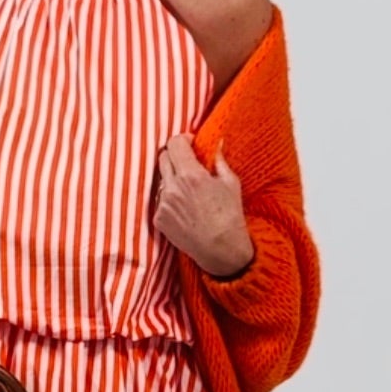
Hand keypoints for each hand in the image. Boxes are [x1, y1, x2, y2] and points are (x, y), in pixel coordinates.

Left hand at [153, 135, 254, 276]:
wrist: (221, 251)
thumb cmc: (230, 217)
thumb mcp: (231, 183)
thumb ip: (219, 160)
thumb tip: (216, 143)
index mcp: (191, 175)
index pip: (174, 144)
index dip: (182, 140)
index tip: (190, 144)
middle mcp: (172, 187)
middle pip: (163, 158)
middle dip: (175, 156)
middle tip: (188, 163)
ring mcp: (163, 204)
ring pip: (161, 180)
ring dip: (172, 178)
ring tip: (189, 190)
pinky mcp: (159, 219)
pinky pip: (160, 201)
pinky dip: (170, 199)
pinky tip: (185, 208)